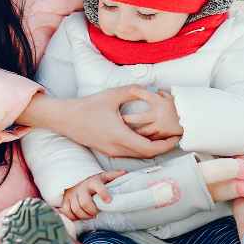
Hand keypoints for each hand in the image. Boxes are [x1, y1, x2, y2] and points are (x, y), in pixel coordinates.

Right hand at [60, 86, 180, 158]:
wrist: (66, 119)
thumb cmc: (88, 106)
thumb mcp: (112, 95)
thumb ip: (133, 91)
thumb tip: (151, 88)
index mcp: (120, 136)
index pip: (150, 148)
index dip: (166, 145)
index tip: (177, 137)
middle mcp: (117, 148)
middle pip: (147, 154)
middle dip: (163, 147)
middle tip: (175, 137)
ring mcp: (112, 152)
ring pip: (138, 155)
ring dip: (153, 148)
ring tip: (165, 137)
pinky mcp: (108, 151)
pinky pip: (130, 153)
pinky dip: (142, 148)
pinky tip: (147, 137)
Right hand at [60, 170, 126, 220]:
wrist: (76, 180)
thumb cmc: (94, 181)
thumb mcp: (103, 177)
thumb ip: (113, 176)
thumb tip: (125, 172)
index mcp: (93, 182)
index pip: (98, 187)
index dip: (103, 193)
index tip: (109, 201)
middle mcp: (81, 187)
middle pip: (85, 203)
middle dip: (92, 211)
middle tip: (96, 213)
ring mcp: (72, 194)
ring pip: (76, 209)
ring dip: (84, 216)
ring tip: (90, 216)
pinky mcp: (65, 200)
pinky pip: (66, 211)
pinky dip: (73, 217)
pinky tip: (79, 217)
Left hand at [121, 88, 183, 139]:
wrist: (192, 119)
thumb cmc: (178, 107)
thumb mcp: (169, 97)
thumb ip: (158, 94)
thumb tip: (150, 91)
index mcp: (159, 102)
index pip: (145, 95)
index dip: (136, 91)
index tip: (128, 90)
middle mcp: (159, 114)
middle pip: (139, 118)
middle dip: (128, 119)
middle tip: (120, 119)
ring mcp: (160, 125)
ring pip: (143, 131)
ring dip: (133, 131)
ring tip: (124, 131)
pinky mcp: (162, 134)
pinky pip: (150, 138)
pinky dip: (142, 138)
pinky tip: (135, 139)